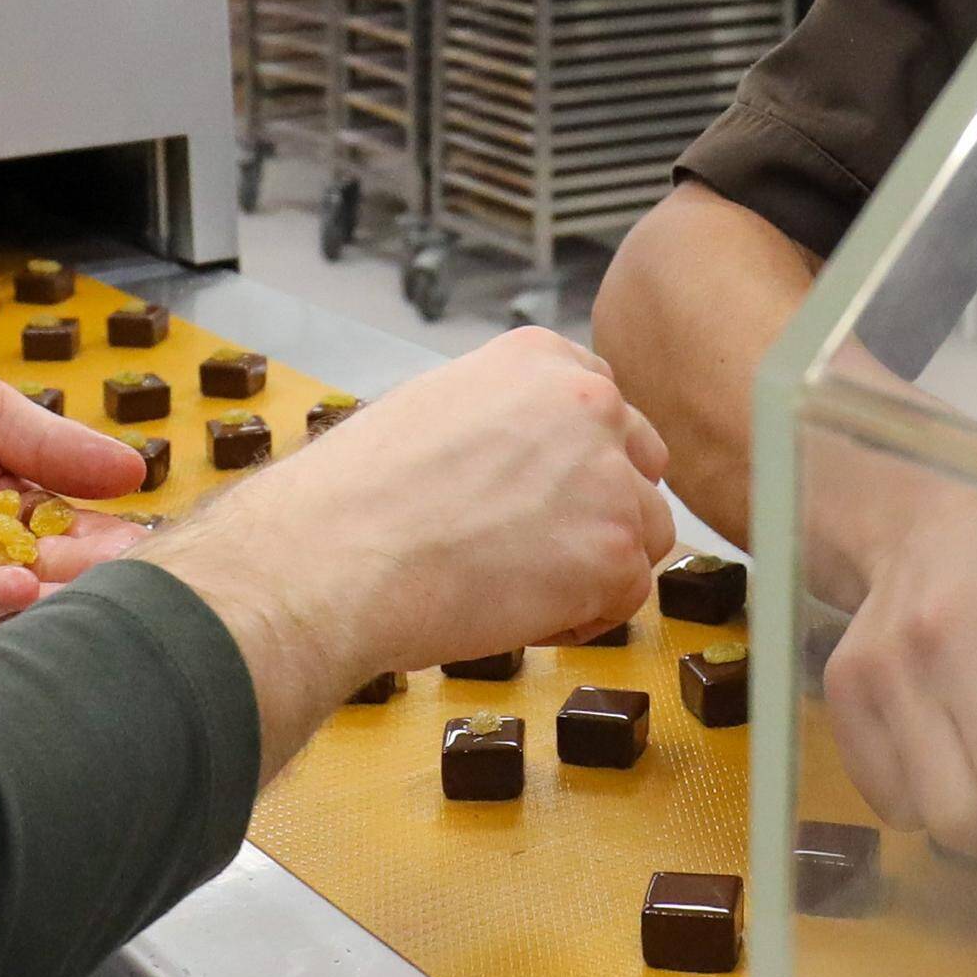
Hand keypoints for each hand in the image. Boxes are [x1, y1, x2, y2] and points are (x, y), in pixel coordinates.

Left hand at [0, 384, 147, 649]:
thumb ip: (49, 442)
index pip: (87, 535)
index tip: (154, 538)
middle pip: (60, 579)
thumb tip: (132, 470)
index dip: (120, 538)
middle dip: (96, 575)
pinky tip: (18, 586)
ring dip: (52, 596)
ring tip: (87, 581)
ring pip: (12, 608)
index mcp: (21, 517)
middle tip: (134, 568)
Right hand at [142, 328, 672, 768]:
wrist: (333, 559)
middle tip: (530, 551)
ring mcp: (609, 476)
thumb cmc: (354, 498)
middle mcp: (588, 403)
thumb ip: (500, 421)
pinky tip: (519, 615)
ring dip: (595, 567)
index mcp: (539, 358)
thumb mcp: (432, 411)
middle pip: (638, 464)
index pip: (601, 404)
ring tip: (518, 589)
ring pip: (643, 531)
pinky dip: (583, 618)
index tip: (536, 496)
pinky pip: (627, 596)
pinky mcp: (616, 551)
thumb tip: (523, 463)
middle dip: (599, 509)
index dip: (574, 461)